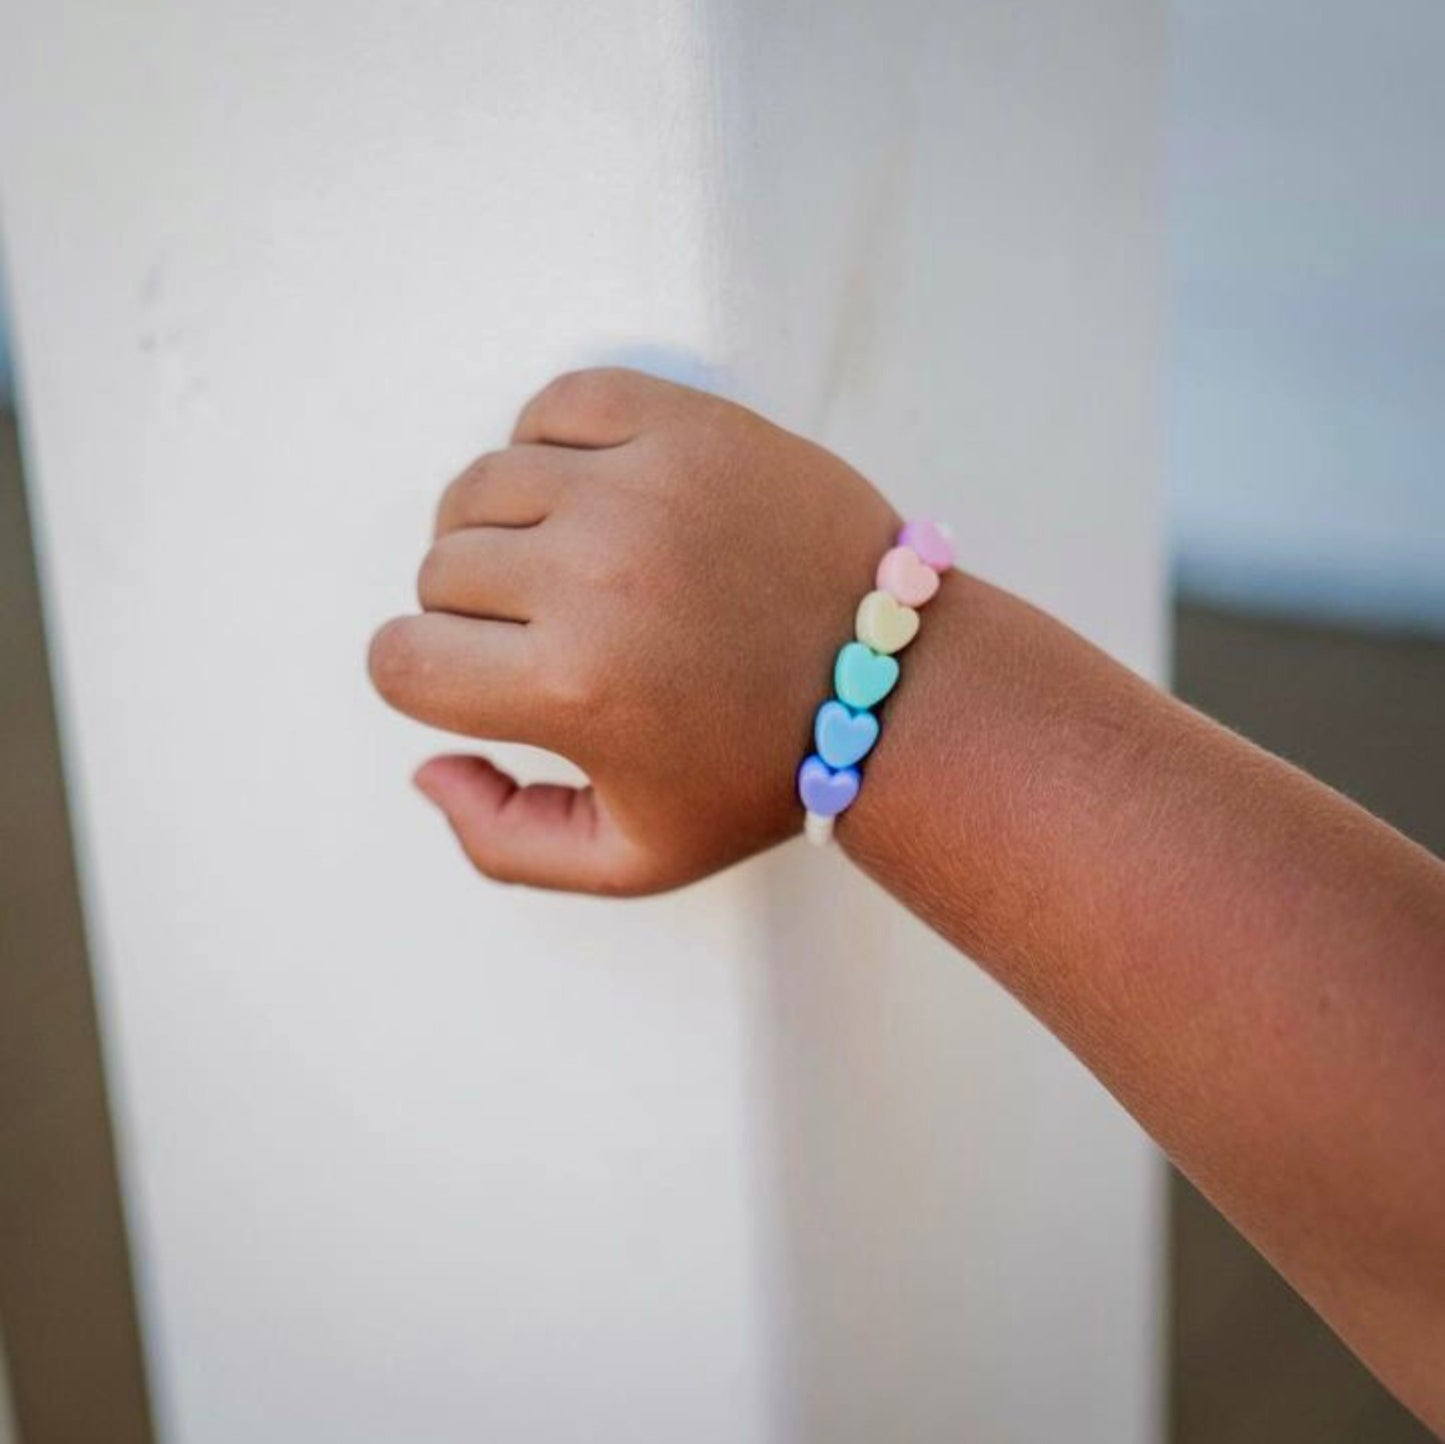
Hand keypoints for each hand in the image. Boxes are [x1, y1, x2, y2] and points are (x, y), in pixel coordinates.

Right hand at [369, 368, 899, 893]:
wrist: (898, 685)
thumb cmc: (762, 774)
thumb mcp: (632, 858)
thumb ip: (503, 841)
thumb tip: (426, 770)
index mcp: (572, 688)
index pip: (401, 661)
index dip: (430, 678)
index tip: (489, 680)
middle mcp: (595, 577)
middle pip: (437, 569)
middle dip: (473, 612)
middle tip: (552, 632)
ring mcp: (643, 488)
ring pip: (480, 483)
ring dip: (504, 529)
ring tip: (571, 565)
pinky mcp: (688, 426)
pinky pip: (555, 404)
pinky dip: (553, 446)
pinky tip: (596, 495)